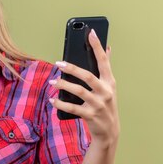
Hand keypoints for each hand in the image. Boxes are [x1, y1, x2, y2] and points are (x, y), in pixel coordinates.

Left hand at [49, 30, 119, 146]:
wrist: (110, 131)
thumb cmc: (106, 104)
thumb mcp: (109, 86)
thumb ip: (106, 67)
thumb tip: (108, 47)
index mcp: (109, 82)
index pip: (104, 61)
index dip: (97, 46)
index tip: (90, 32)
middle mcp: (106, 91)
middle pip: (88, 76)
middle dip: (72, 68)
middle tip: (58, 63)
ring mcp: (99, 104)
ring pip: (79, 91)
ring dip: (63, 85)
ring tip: (52, 82)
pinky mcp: (90, 115)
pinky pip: (73, 108)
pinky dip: (61, 104)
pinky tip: (52, 100)